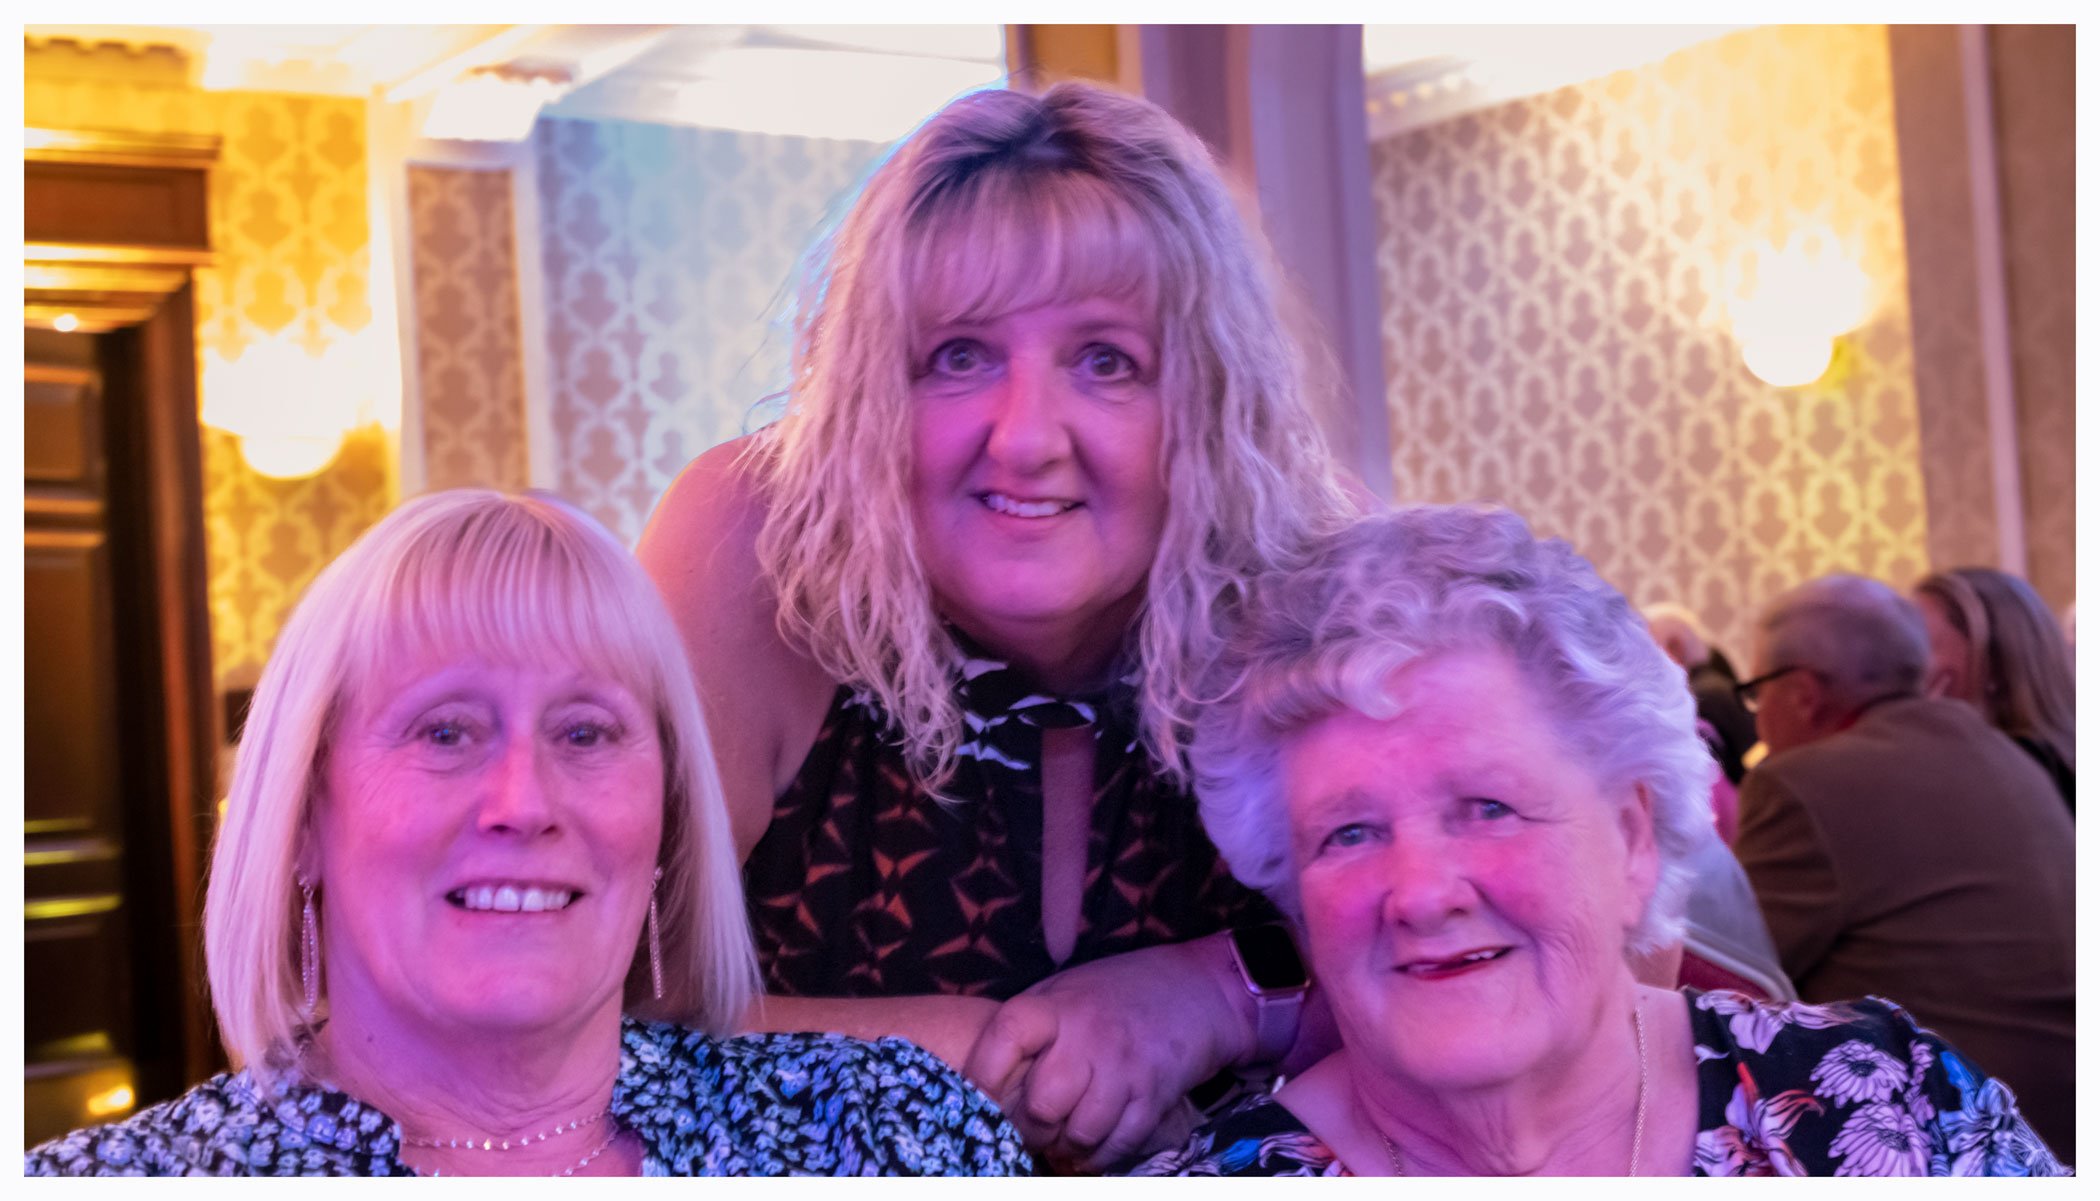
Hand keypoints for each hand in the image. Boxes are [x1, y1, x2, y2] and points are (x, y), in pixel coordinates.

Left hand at [961, 935, 1253, 1171]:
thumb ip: (1024, 1030)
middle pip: (1042, 1104)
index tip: (976, 1095)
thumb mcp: (1060, 993)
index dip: (982, 1074)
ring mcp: (1126, 1069)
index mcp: (1056, 1006)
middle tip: (1027, 1128)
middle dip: (1027, 1128)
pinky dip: (1097, 1157)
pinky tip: (1088, 1146)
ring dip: (1063, 1148)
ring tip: (1058, 1140)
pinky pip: (1117, 1146)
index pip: (1006, 1036)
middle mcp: (1090, 1036)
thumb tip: (975, 1083)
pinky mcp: (1155, 1098)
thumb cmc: (1108, 996)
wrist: (1189, 989)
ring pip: (1080, 1134)